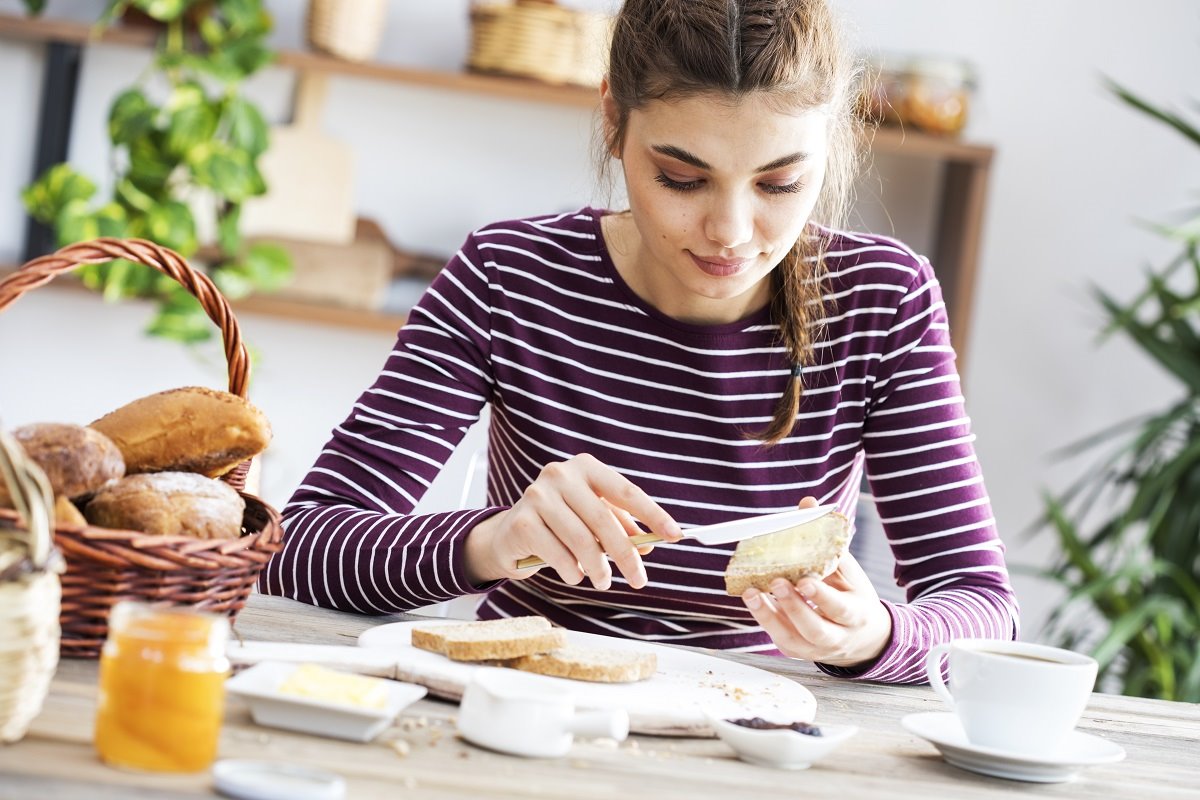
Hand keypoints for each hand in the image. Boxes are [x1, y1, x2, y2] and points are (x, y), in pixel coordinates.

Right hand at [463, 454, 681, 590]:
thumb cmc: (560, 524)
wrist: (509, 535)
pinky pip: (558, 554)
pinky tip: (575, 575)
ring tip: (604, 581)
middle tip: (639, 579)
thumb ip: (620, 528)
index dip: (652, 514)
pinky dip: (572, 571)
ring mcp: (538, 495)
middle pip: (604, 519)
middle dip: (626, 554)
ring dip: (599, 568)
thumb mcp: (593, 520)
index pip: (626, 491)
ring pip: (582, 540)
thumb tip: (647, 545)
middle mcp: (561, 474)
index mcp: (586, 467)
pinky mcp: (521, 521)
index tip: (674, 535)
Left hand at [740, 499, 892, 667]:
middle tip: (775, 583)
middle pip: (815, 628)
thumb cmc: (854, 596)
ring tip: (751, 593)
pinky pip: (780, 639)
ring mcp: (817, 649)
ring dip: (769, 617)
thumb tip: (807, 504)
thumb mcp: (850, 571)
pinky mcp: (799, 651)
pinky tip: (754, 600)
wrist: (865, 640)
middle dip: (793, 607)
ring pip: (793, 639)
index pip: (840, 608)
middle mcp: (838, 636)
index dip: (821, 596)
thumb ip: (828, 542)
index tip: (804, 580)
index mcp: (857, 614)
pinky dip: (765, 620)